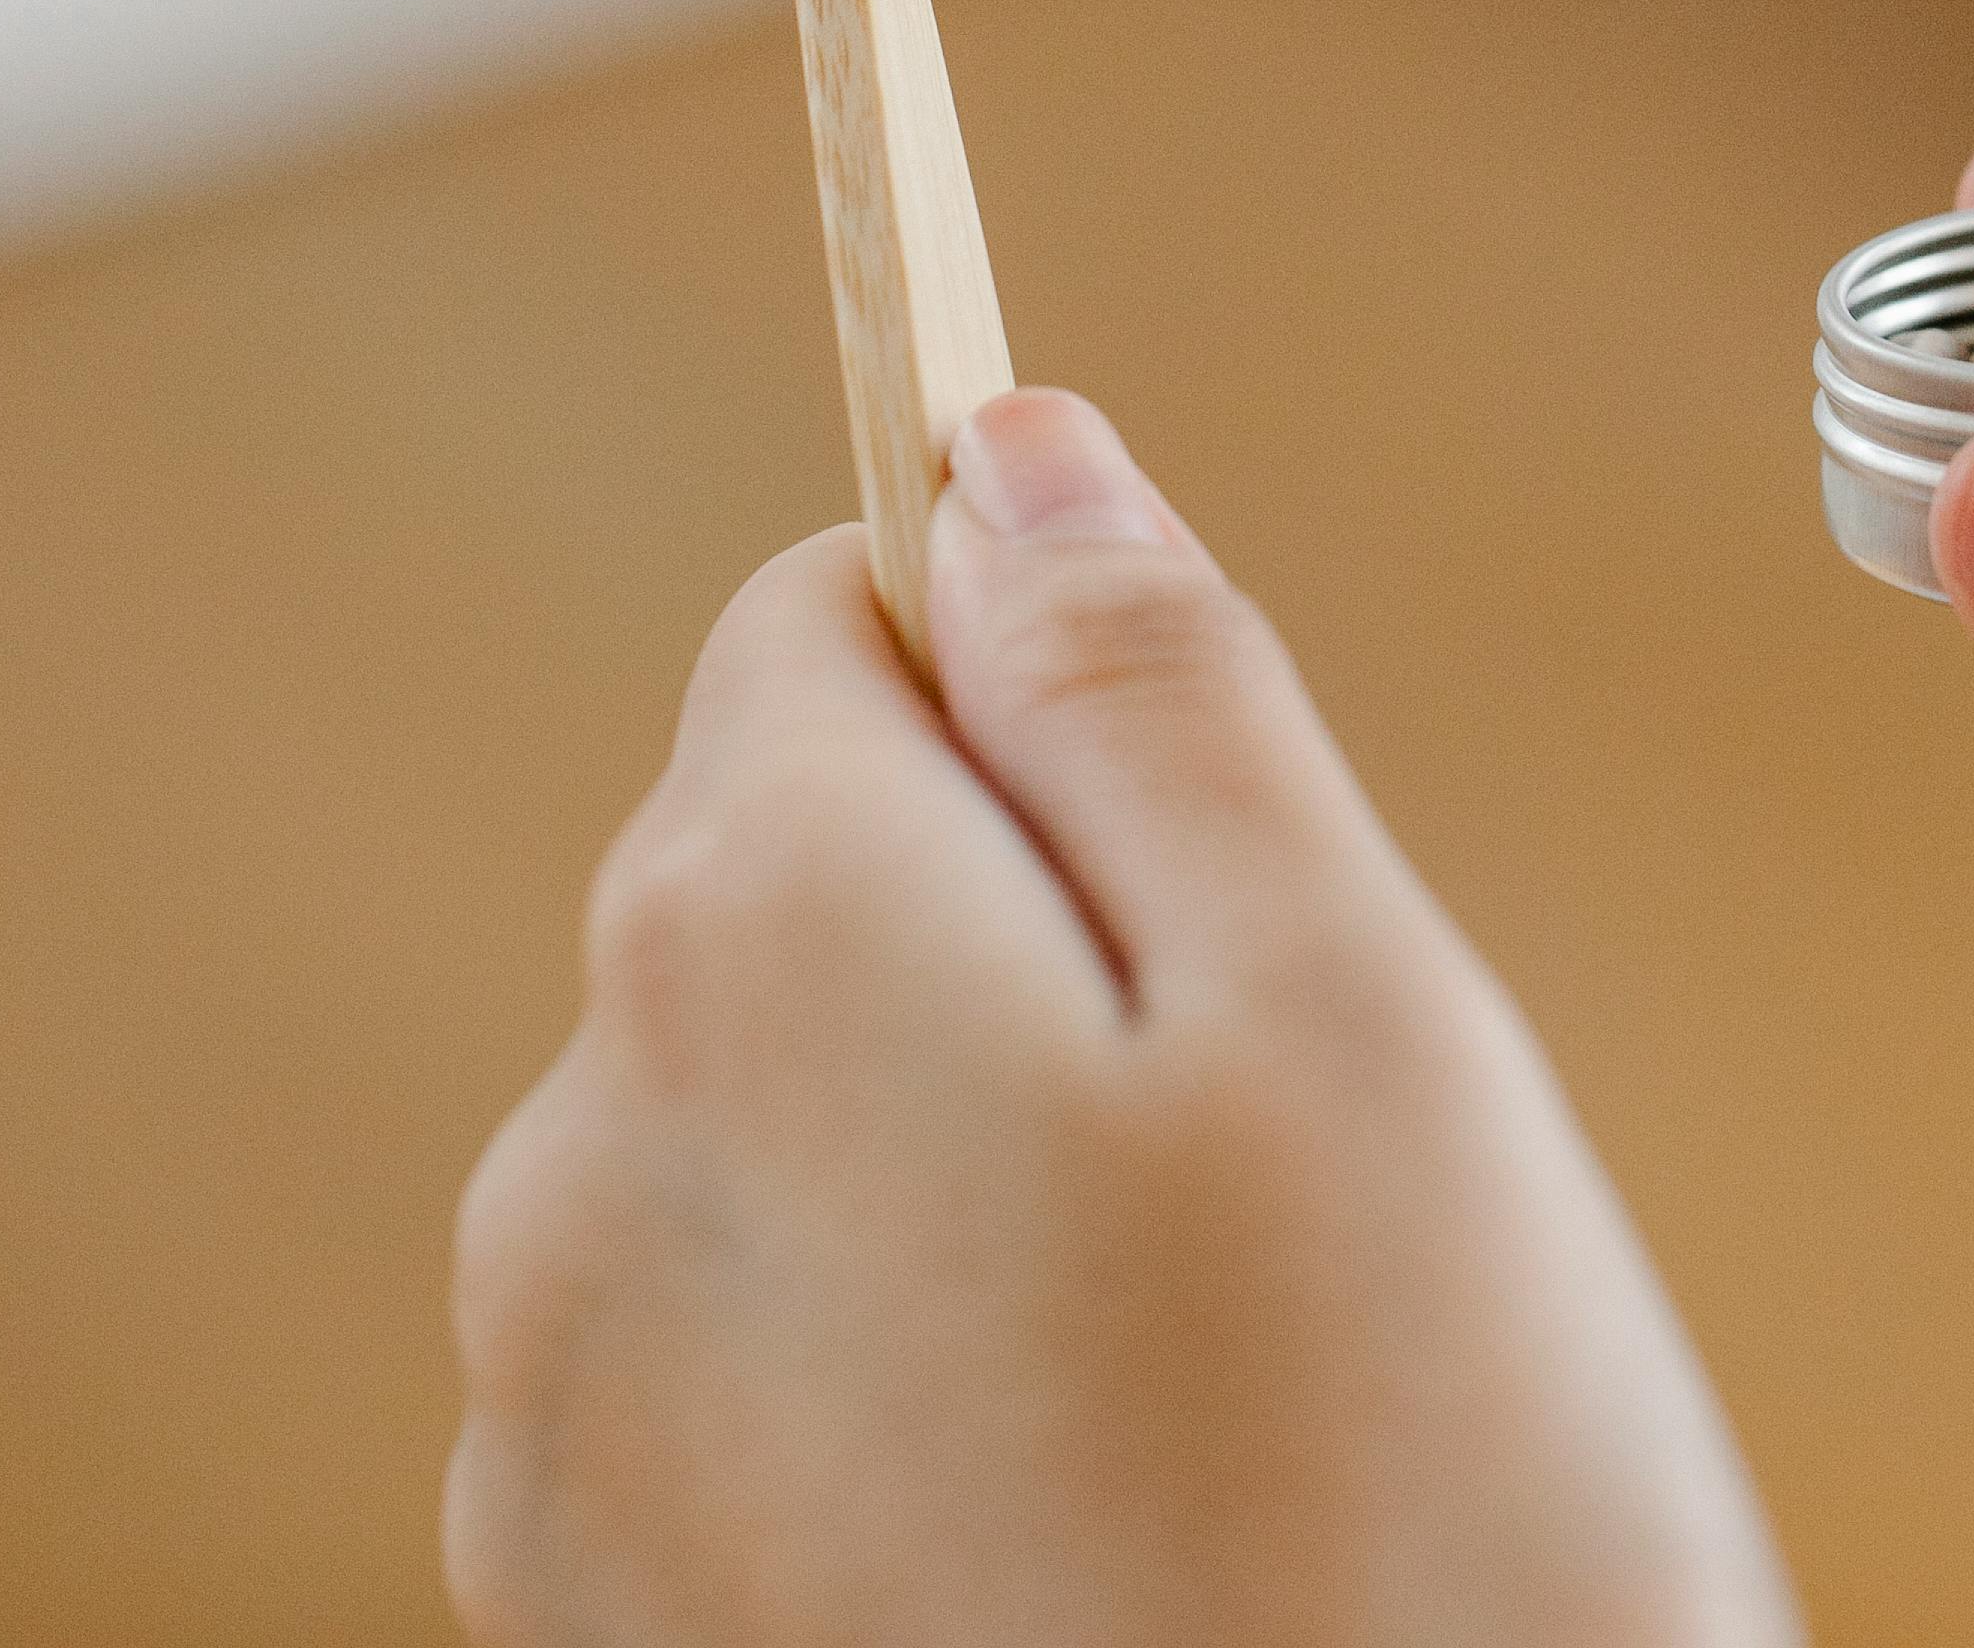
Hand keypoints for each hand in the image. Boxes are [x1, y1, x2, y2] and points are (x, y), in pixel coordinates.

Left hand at [447, 391, 1794, 1647]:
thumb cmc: (1419, 1531)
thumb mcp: (1356, 1010)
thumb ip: (1145, 684)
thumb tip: (1001, 445)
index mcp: (756, 931)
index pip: (832, 614)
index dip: (1052, 690)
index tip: (1223, 860)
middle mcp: (576, 1161)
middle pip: (798, 887)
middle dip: (1036, 962)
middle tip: (1289, 1189)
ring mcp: (554, 1436)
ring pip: (788, 1154)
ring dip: (982, 1209)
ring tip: (1225, 1411)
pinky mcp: (600, 1643)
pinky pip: (755, 1396)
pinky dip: (915, 1422)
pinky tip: (1109, 1557)